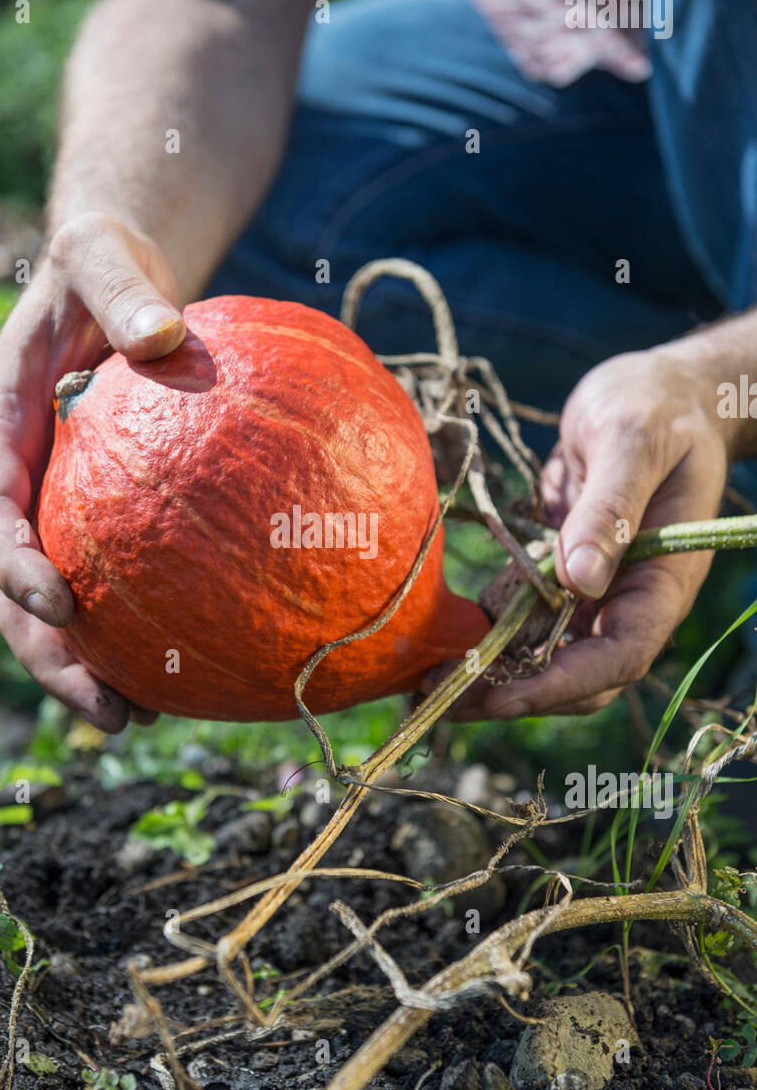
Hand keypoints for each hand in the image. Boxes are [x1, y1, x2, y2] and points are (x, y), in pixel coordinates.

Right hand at [0, 212, 185, 730]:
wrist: (115, 286)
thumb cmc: (103, 270)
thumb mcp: (103, 257)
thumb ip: (122, 288)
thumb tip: (166, 334)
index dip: (12, 562)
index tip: (58, 602)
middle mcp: (16, 482)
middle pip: (10, 589)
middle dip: (48, 656)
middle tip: (107, 707)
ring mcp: (52, 510)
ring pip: (50, 610)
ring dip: (83, 669)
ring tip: (139, 718)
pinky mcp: (94, 523)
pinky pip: (107, 585)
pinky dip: (130, 633)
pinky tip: (183, 670)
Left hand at [426, 343, 729, 718]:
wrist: (655, 390)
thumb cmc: (656, 406)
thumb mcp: (634, 442)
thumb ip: (610, 509)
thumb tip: (580, 582)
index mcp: (663, 579)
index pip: (620, 655)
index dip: (562, 683)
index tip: (502, 694)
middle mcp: (629, 597)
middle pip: (577, 675)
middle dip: (514, 694)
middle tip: (443, 699)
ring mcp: (594, 590)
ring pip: (545, 655)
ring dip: (491, 675)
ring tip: (426, 684)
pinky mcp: (559, 572)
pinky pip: (523, 618)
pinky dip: (486, 637)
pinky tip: (438, 645)